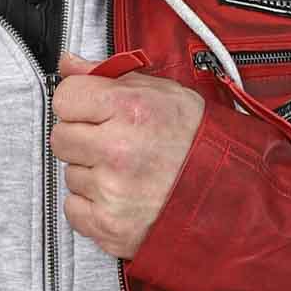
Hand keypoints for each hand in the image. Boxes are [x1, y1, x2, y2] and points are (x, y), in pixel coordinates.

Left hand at [51, 50, 205, 258]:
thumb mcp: (161, 92)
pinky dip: (91, 205)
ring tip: (127, 173)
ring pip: (70, 175)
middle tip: (112, 144)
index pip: (65, 98)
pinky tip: (120, 197)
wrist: (229, 193)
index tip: (94, 112)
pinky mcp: (109, 226)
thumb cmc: (197, 142)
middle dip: (82, 139)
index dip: (79, 104)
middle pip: (60, 139)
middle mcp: (117, 150)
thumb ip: (109, 76)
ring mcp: (111, 192)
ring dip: (91, 174)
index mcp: (129, 109)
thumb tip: (68, 64)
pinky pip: (73, 209)